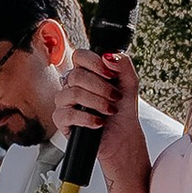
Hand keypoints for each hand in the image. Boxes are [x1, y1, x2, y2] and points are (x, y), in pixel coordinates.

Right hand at [56, 49, 149, 179]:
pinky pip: (67, 114)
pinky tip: (99, 122)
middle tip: (115, 97)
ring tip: (109, 110)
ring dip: (97, 103)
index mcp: (86, 72)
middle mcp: (72, 84)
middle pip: (77, 75)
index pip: (80, 56)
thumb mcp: (130, 83)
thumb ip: (123, 64)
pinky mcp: (61, 119)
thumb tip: (107, 56)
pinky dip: (87, 118)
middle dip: (101, 88)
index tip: (111, 75)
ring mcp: (64, 101)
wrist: (122, 136)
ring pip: (73, 93)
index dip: (94, 63)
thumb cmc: (123, 109)